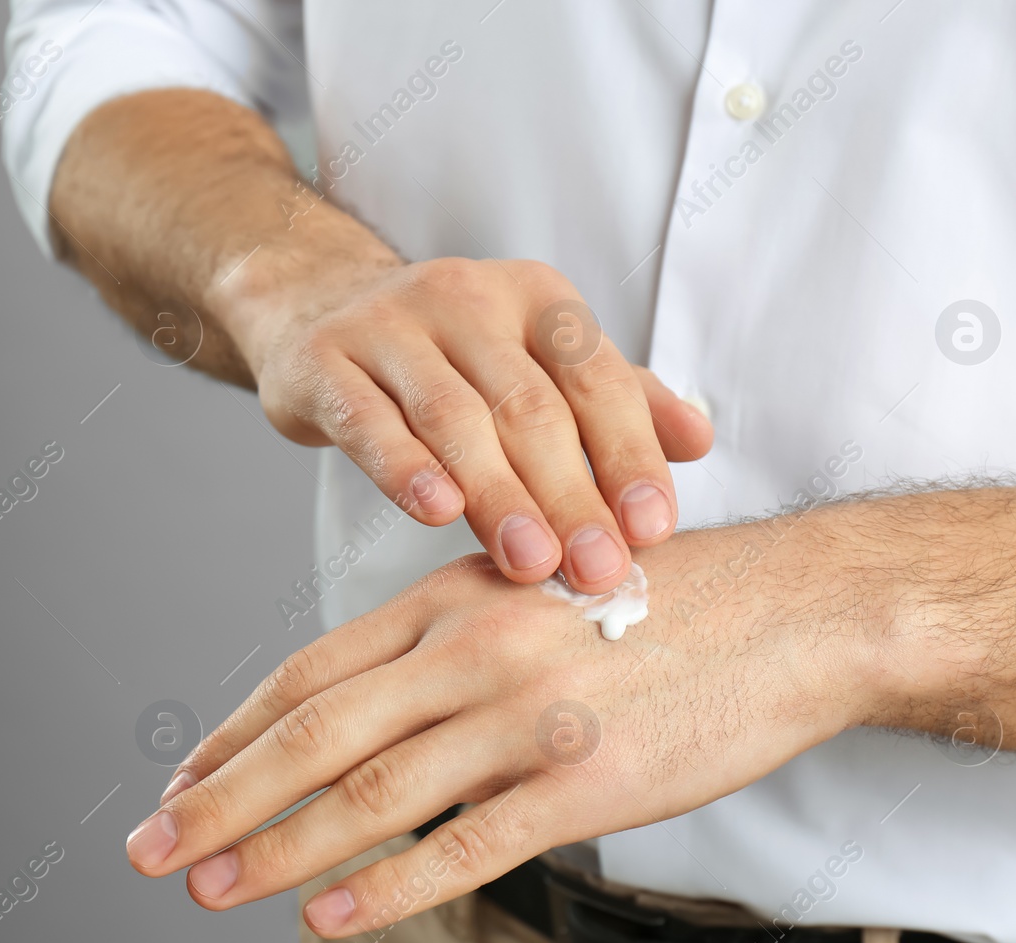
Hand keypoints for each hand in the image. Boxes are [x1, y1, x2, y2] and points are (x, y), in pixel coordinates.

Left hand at [125, 528, 874, 937]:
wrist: (791, 610)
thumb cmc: (659, 599)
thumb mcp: (532, 587)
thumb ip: (446, 639)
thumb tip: (367, 704)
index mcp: (451, 601)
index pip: (310, 674)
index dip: (234, 732)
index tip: (178, 781)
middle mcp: (471, 653)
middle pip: (316, 735)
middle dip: (222, 799)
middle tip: (153, 849)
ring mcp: (526, 718)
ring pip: (373, 795)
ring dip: (280, 849)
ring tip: (213, 889)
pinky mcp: (585, 784)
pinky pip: (467, 847)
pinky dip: (390, 885)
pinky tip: (331, 915)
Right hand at [211, 254, 713, 593]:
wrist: (317, 308)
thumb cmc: (450, 356)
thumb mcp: (538, 362)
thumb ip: (617, 401)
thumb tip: (698, 441)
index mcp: (536, 299)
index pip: (596, 379)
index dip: (627, 455)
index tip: (650, 530)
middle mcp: (466, 299)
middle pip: (529, 407)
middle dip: (570, 495)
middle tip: (597, 570)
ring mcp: (388, 327)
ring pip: (454, 417)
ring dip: (498, 495)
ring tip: (531, 563)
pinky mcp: (323, 363)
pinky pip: (368, 419)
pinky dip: (403, 467)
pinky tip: (436, 511)